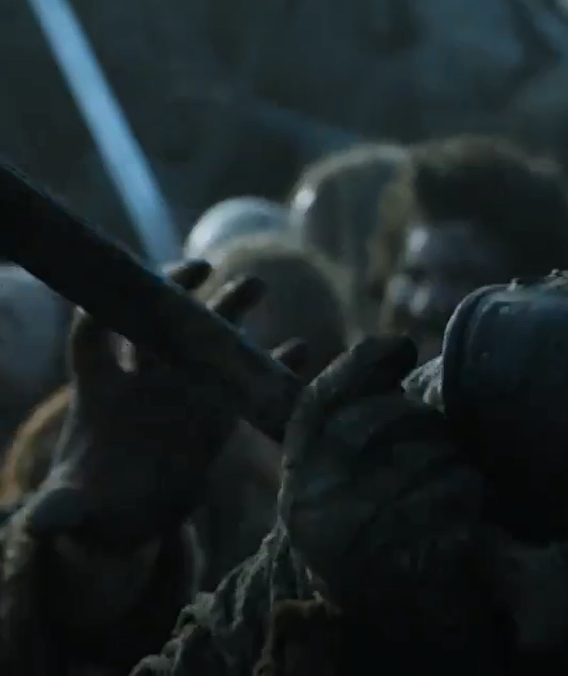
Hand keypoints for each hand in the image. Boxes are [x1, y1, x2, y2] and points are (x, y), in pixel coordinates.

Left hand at [25, 260, 306, 550]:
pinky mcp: (217, 411)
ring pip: (207, 337)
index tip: (125, 295)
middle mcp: (143, 379)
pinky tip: (301, 349)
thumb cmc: (90, 506)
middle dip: (181, 291)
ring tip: (257, 283)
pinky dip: (274, 364)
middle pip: (158, 322)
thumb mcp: (73, 509)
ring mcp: (183, 390)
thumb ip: (61, 510)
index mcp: (100, 392)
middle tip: (206, 266)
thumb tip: (42, 524)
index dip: (102, 311)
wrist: (127, 517)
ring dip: (230, 308)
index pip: (93, 336)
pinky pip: (248, 378)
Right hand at [279, 336, 487, 631]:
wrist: (372, 609)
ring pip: (426, 460)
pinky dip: (468, 489)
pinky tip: (467, 494)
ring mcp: (359, 538)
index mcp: (297, 476)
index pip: (318, 405)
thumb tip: (371, 346)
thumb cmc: (361, 517)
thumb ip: (346, 417)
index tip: (401, 343)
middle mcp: (317, 506)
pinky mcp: (406, 563)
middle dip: (418, 415)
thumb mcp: (332, 473)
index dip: (360, 364)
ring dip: (451, 454)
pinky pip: (453, 501)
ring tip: (453, 465)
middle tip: (436, 424)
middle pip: (377, 425)